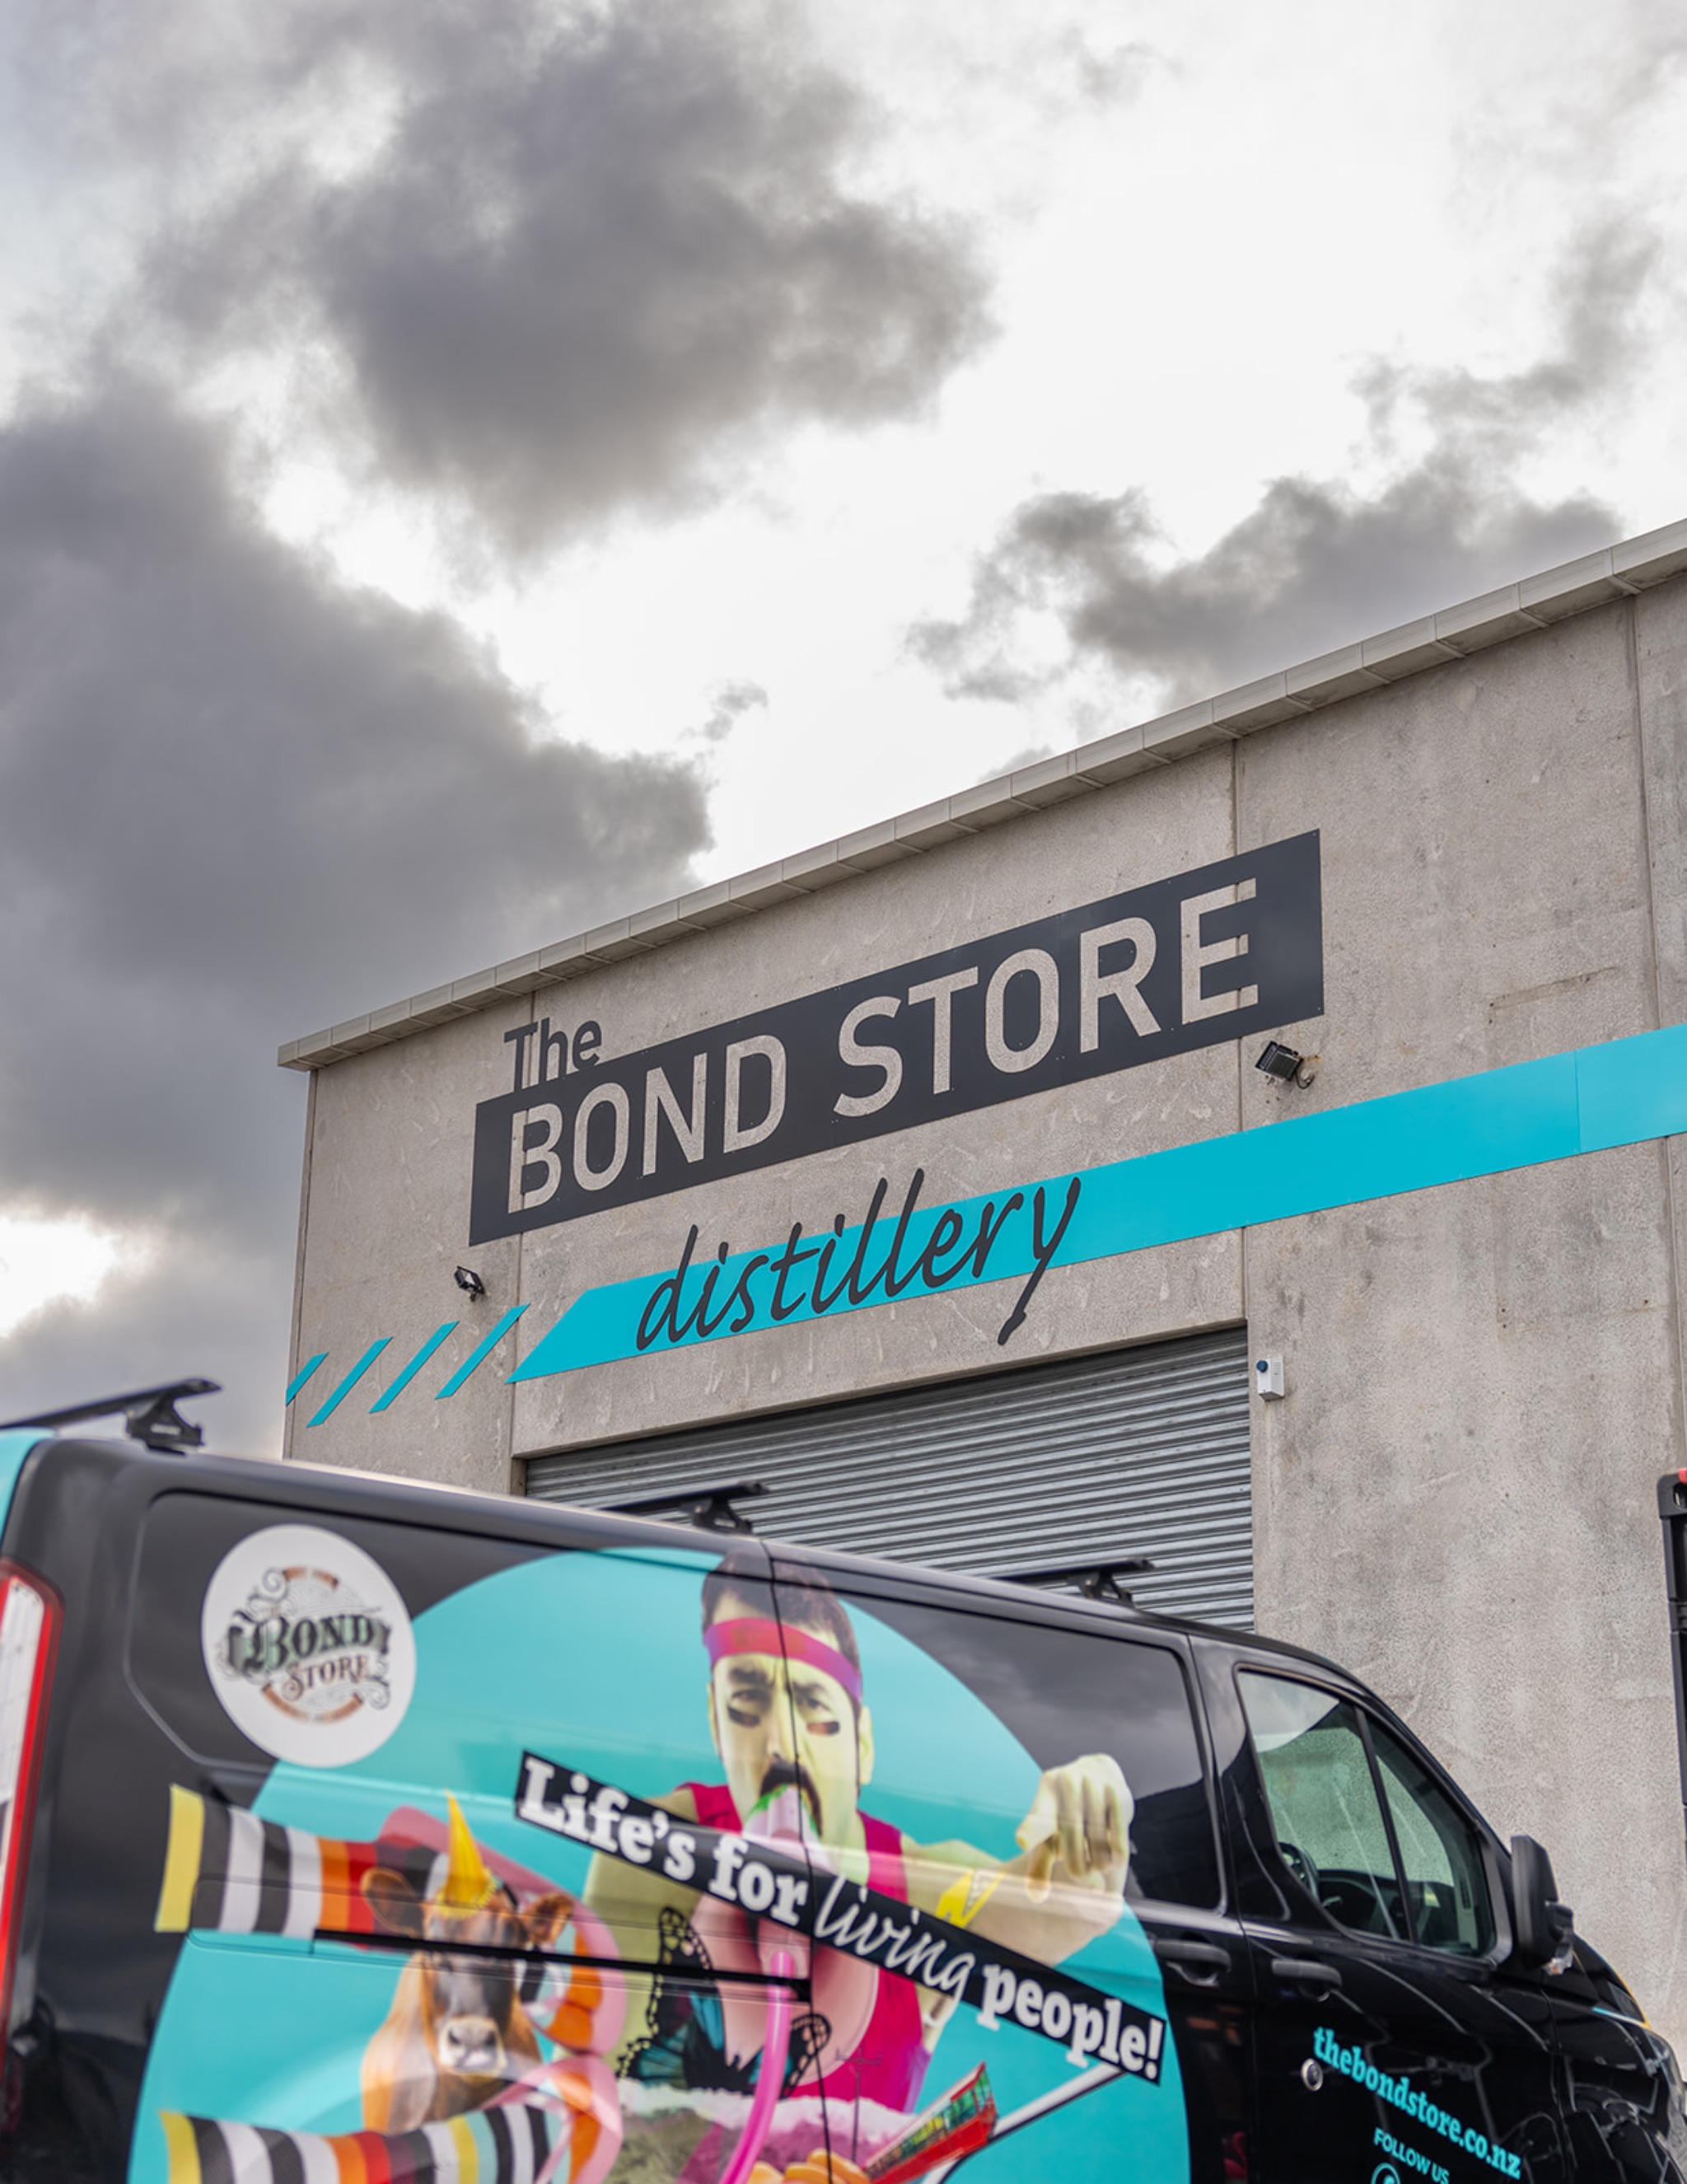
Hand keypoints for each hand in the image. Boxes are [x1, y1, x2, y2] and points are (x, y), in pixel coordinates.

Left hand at [1015, 1754, 1131, 1901]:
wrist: (1099, 1771)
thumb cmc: (1067, 1814)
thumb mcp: (1049, 1835)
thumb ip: (1038, 1865)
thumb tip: (1035, 1897)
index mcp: (1046, 1794)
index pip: (1038, 1818)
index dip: (1030, 1831)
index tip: (1022, 1841)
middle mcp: (1067, 1783)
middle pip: (1071, 1839)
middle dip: (1078, 1866)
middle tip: (1080, 1877)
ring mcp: (1092, 1783)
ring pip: (1096, 1837)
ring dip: (1099, 1861)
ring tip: (1099, 1866)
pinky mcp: (1116, 1790)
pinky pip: (1117, 1831)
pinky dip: (1116, 1851)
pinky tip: (1116, 1862)